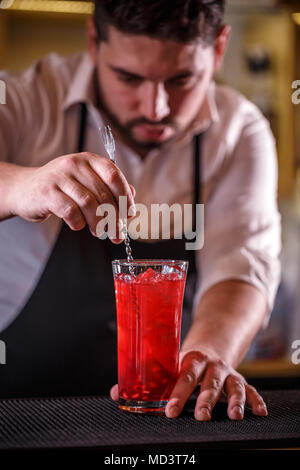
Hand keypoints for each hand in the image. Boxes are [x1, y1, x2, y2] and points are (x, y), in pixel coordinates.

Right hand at [9, 152, 135, 241]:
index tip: (129, 214)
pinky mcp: (47, 192)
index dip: (125, 197)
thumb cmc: (61, 188)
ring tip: (99, 231)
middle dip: (114, 218)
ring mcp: (60, 176)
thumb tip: (132, 195)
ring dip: (98, 222)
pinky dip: (78, 222)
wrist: (24, 188)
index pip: (114, 175)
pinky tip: (77, 225)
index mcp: (89, 160)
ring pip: (89, 203)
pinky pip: (70, 211)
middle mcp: (75, 164)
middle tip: (117, 233)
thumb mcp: (85, 182)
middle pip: (103, 193)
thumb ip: (108, 187)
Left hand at [110, 348, 267, 420]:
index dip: (177, 393)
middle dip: (206, 399)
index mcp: (191, 359)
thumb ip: (147, 381)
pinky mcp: (242, 380)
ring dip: (234, 400)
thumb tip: (116, 393)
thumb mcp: (168, 366)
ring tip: (234, 416)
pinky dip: (256, 400)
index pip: (183, 376)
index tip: (169, 410)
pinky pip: (252, 390)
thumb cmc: (184, 363)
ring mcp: (228, 373)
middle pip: (210, 382)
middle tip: (201, 416)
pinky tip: (259, 412)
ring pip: (234, 385)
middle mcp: (212, 365)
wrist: (210, 349)